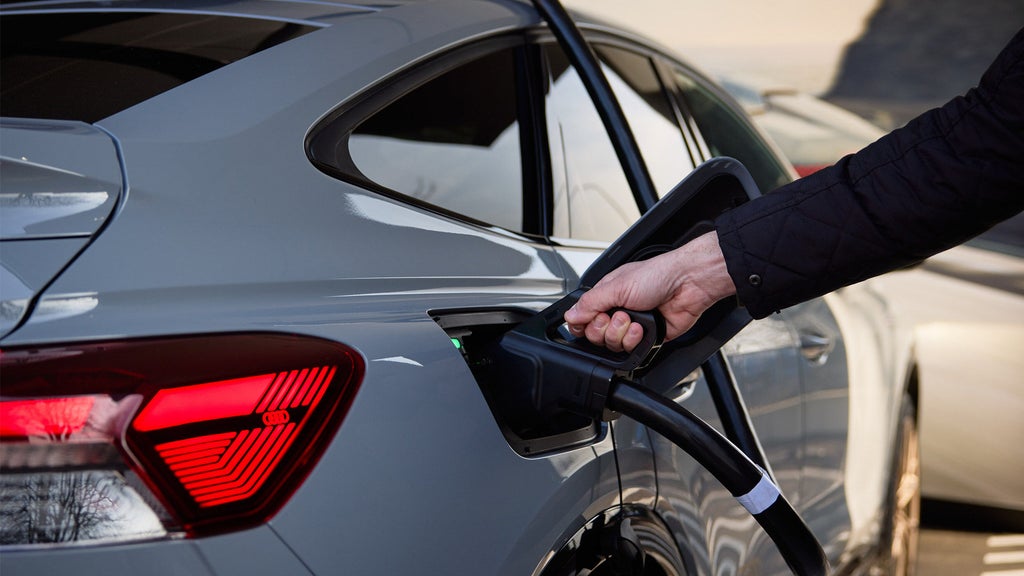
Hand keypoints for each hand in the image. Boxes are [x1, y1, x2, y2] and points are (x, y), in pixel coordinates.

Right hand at [563, 231, 736, 351]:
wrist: (688, 284)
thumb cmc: (658, 275)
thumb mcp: (616, 286)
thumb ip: (590, 303)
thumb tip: (570, 316)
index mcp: (607, 295)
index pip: (583, 317)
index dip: (583, 323)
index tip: (589, 321)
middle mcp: (618, 310)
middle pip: (595, 335)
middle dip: (604, 328)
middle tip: (617, 315)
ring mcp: (632, 325)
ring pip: (612, 344)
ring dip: (621, 333)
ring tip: (633, 319)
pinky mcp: (647, 338)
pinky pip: (631, 350)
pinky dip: (635, 340)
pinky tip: (643, 328)